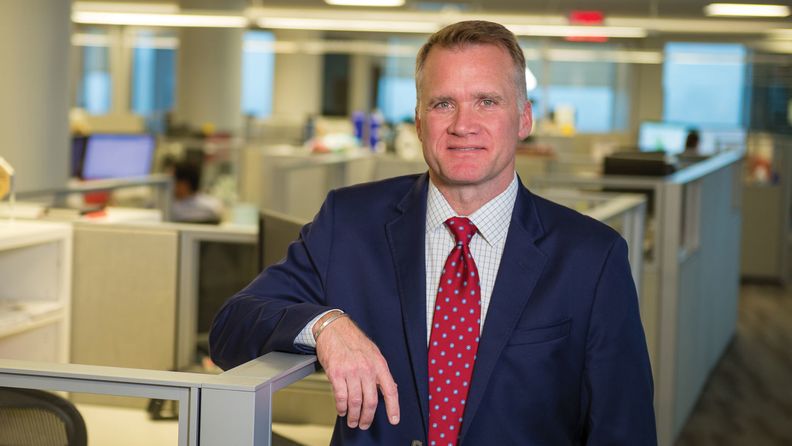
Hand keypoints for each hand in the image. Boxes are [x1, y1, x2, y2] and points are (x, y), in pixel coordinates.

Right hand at [314, 315, 399, 429]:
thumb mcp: (373, 353)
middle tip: (364, 424)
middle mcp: (366, 369)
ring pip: (355, 402)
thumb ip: (380, 371)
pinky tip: (342, 410)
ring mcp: (351, 371)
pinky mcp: (336, 373)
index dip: (393, 407)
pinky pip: (340, 396)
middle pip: (370, 401)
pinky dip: (341, 407)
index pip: (390, 390)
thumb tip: (390, 388)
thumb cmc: (353, 340)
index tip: (394, 419)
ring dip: (353, 415)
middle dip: (368, 417)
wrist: (335, 329)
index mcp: (379, 364)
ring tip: (352, 420)